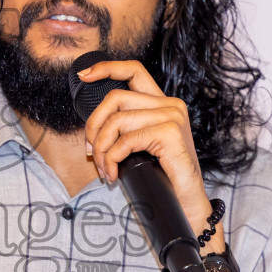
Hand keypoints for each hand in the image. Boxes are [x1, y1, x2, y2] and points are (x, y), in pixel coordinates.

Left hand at [75, 58, 224, 252]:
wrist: (187, 203)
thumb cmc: (163, 177)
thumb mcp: (140, 147)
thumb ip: (124, 129)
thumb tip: (91, 130)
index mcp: (162, 103)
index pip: (133, 71)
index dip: (106, 68)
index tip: (84, 75)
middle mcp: (170, 105)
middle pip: (115, 97)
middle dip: (93, 124)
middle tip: (89, 150)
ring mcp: (172, 117)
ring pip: (117, 121)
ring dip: (101, 148)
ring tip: (103, 169)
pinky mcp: (170, 133)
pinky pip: (126, 140)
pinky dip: (112, 159)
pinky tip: (113, 174)